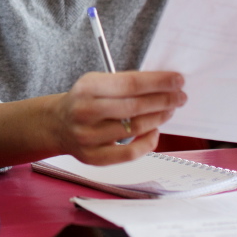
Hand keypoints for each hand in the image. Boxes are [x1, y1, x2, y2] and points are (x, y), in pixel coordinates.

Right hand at [48, 71, 187, 165]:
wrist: (56, 125)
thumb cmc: (84, 101)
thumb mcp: (96, 82)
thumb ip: (124, 84)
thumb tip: (163, 84)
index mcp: (87, 88)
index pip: (130, 83)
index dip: (158, 82)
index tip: (177, 80)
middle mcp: (85, 112)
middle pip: (135, 106)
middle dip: (164, 100)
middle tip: (180, 97)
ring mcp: (87, 137)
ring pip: (134, 128)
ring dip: (158, 118)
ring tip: (168, 110)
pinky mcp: (92, 157)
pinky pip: (129, 153)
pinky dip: (147, 142)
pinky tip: (154, 131)